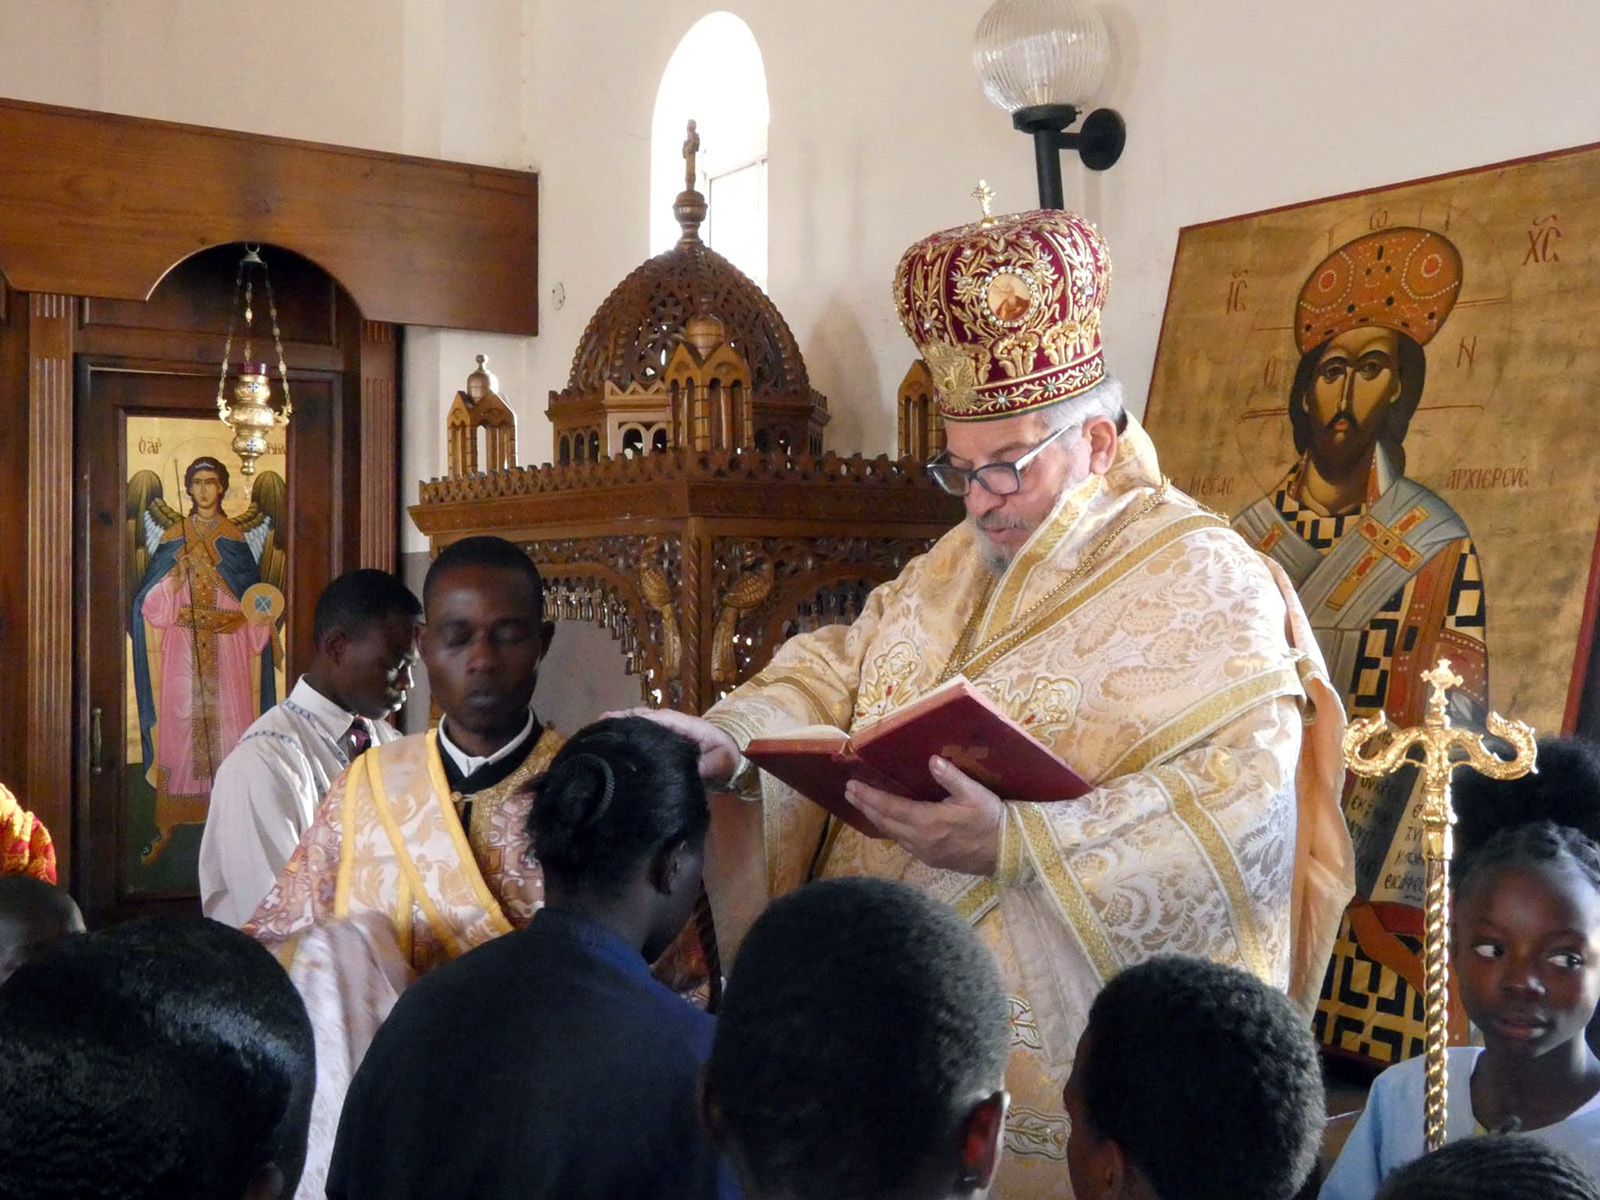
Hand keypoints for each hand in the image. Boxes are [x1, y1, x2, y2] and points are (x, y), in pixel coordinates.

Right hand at [603, 707, 741, 788]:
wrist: (736, 759)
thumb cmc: (729, 757)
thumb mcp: (723, 762)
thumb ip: (709, 766)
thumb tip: (691, 771)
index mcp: (686, 725)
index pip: (657, 718)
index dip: (636, 719)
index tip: (613, 721)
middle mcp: (674, 725)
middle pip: (644, 718)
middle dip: (622, 721)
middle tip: (598, 726)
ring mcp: (669, 733)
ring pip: (642, 725)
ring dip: (623, 727)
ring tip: (598, 732)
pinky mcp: (667, 743)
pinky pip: (646, 735)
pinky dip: (630, 736)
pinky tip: (614, 743)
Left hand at [844, 756, 1002, 875]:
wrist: (1009, 852)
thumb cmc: (992, 819)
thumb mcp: (975, 794)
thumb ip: (952, 777)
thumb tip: (933, 760)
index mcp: (929, 821)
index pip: (890, 807)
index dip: (869, 796)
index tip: (852, 786)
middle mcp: (921, 839)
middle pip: (885, 822)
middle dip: (865, 806)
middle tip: (849, 793)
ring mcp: (925, 852)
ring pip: (893, 834)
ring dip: (876, 818)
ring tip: (862, 805)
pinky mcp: (932, 859)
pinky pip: (903, 843)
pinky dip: (891, 830)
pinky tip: (888, 823)